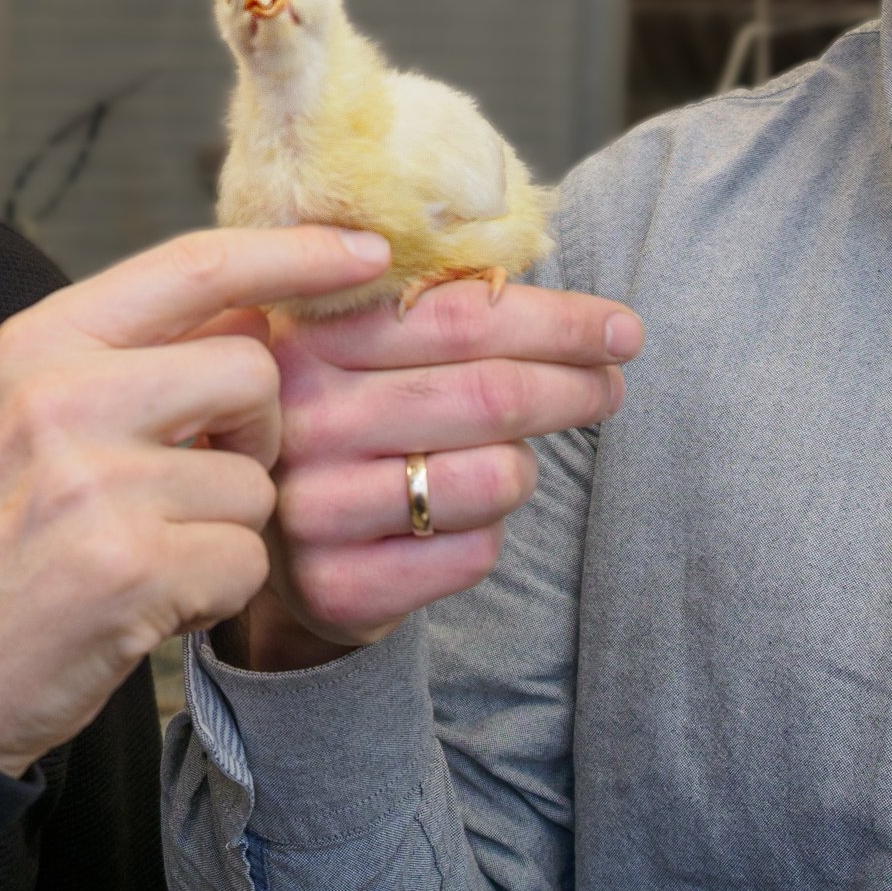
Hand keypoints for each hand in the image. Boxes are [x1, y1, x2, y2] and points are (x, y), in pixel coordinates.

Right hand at [0, 225, 392, 775]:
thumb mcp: (19, 417)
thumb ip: (121, 361)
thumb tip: (251, 313)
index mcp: (38, 343)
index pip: (193, 266)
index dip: (293, 253)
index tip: (366, 254)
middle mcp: (64, 396)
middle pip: (251, 372)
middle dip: (256, 434)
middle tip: (202, 479)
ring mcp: (95, 482)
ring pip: (256, 482)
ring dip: (225, 532)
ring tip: (147, 559)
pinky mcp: (129, 569)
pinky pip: (243, 564)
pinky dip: (213, 596)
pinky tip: (147, 607)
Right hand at [224, 283, 640, 672]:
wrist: (268, 539)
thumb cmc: (343, 417)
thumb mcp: (355, 345)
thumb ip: (432, 306)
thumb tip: (596, 318)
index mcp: (307, 337)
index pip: (463, 317)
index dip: (560, 321)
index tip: (623, 330)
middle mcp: (302, 419)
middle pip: (493, 395)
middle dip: (578, 387)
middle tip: (610, 386)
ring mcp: (316, 506)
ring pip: (496, 479)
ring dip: (525, 469)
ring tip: (506, 460)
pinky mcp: (340, 584)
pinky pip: (474, 553)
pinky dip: (489, 534)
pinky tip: (454, 520)